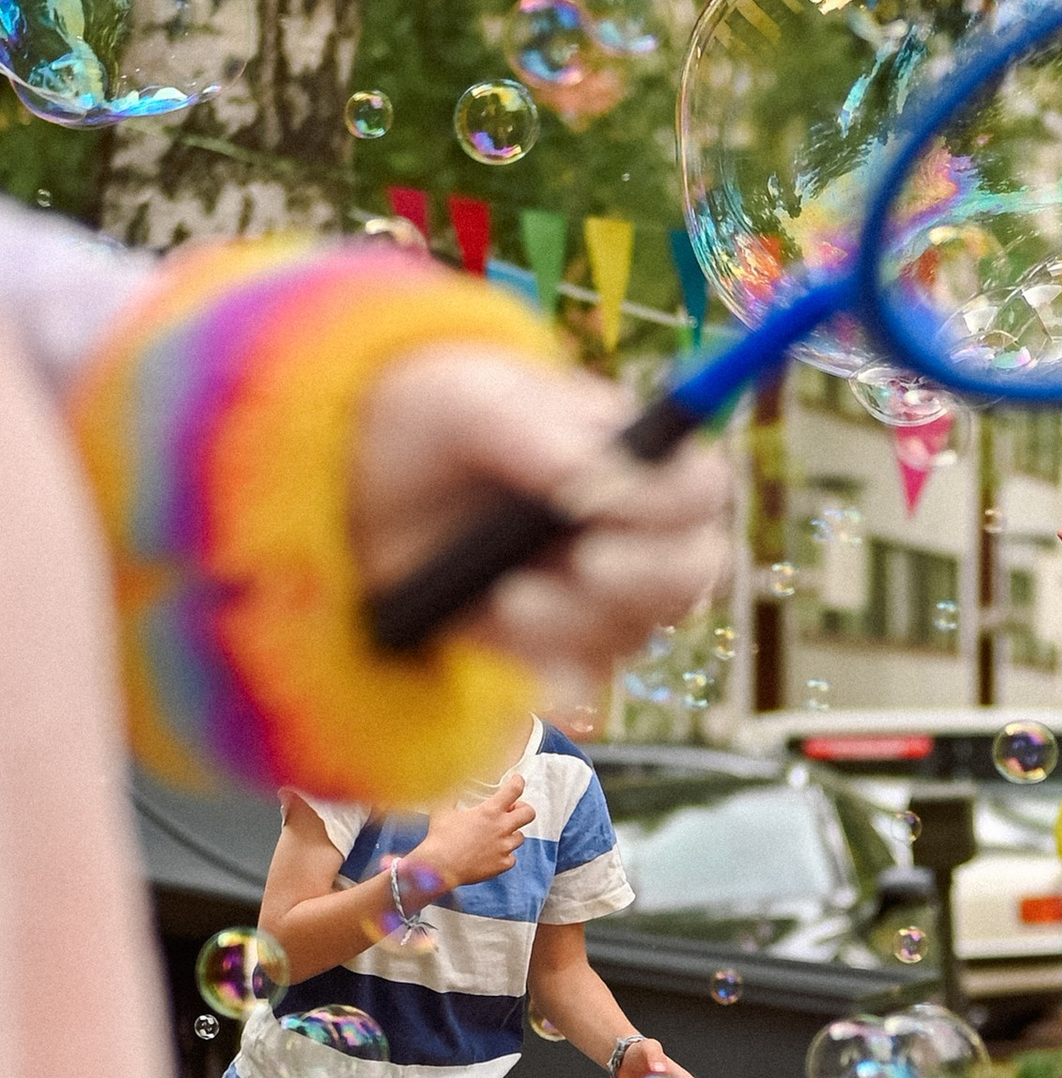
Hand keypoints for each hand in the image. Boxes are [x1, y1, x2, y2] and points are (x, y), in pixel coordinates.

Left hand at [348, 343, 732, 693]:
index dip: (671, 501)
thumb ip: (532, 427)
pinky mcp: (548, 652)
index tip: (600, 500)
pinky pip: (575, 677)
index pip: (700, 488)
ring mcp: (594, 599)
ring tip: (504, 597)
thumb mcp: (459, 400)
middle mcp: (629, 533)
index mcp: (628, 459)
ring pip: (635, 631)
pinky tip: (488, 625)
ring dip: (575, 619)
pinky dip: (535, 658)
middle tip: (586, 562)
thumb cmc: (416, 426)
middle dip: (648, 576)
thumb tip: (595, 480)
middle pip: (695, 572)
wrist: (345, 496)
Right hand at [417, 771, 534, 892]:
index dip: (518, 782)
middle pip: (529, 813)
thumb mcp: (442, 811)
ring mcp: (504, 847)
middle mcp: (502, 828)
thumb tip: (450, 790)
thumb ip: (450, 798)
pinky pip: (511, 858)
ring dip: (512, 834)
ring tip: (498, 835)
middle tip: (512, 811)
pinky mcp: (503, 864)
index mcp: (489, 811)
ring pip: (520, 837)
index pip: (514, 790)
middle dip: (523, 809)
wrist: (440, 867)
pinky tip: (492, 855)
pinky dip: (504, 856)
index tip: (517, 781)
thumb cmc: (440, 839)